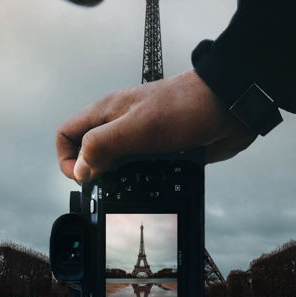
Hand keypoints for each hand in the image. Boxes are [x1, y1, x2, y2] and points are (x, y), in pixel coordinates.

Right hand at [56, 69, 256, 182]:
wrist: (228, 105)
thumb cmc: (184, 107)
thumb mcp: (136, 127)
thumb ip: (102, 145)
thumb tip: (80, 169)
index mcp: (107, 113)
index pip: (67, 134)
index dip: (67, 158)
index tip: (85, 178)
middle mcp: (120, 125)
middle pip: (90, 153)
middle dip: (94, 174)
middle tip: (109, 189)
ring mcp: (141, 138)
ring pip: (116, 164)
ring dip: (119, 180)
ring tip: (131, 190)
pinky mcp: (162, 151)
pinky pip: (142, 170)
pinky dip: (143, 182)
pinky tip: (153, 187)